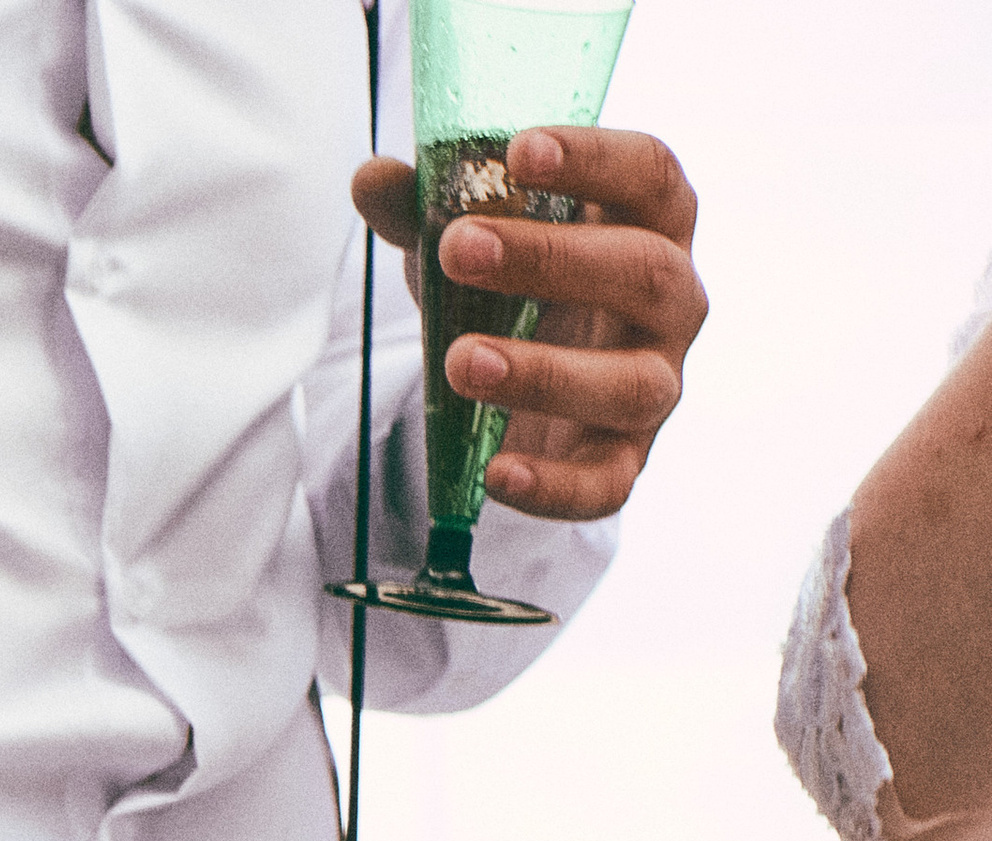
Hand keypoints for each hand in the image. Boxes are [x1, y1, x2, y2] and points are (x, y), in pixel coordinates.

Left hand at [352, 127, 705, 525]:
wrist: (518, 384)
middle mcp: (673, 299)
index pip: (650, 173)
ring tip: (459, 361)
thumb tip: (371, 179)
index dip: (594, 159)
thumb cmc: (513, 286)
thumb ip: (427, 208)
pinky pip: (604, 484)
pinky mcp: (626, 461)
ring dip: (545, 373)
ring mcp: (658, 383)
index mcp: (652, 220)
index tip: (518, 151)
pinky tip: (496, 471)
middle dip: (549, 259)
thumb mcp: (471, 237)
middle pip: (643, 272)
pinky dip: (552, 485)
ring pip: (630, 385)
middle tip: (457, 250)